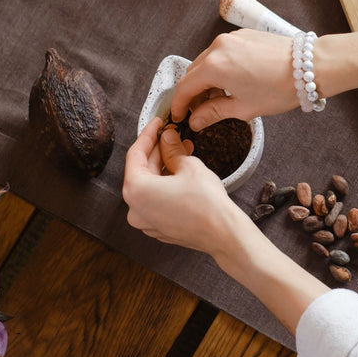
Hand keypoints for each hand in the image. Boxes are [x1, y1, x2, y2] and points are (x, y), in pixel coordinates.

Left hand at [125, 119, 329, 335]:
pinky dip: (166, 184)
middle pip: (142, 170)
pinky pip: (156, 200)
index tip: (158, 123)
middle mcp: (134, 208)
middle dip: (158, 151)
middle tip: (173, 135)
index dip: (148, 134)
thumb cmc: (206, 202)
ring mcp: (145, 221)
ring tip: (182, 150)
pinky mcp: (158, 228)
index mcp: (136, 190)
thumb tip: (167, 137)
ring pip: (150, 186)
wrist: (223, 234)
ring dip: (164, 167)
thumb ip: (172, 149)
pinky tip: (181, 171)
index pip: (135, 154)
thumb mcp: (189, 166)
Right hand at [171, 29, 298, 130]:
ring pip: (206, 61)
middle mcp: (217, 47)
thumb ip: (214, 113)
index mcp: (214, 66)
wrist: (309, 66)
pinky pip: (221, 52)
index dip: (180, 105)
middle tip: (197, 112)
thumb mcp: (244, 108)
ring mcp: (230, 38)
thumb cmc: (279, 89)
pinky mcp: (242, 35)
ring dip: (205, 79)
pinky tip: (230, 82)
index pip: (185, 87)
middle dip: (192, 93)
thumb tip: (195, 121)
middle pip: (193, 72)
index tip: (180, 117)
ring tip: (216, 99)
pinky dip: (218, 67)